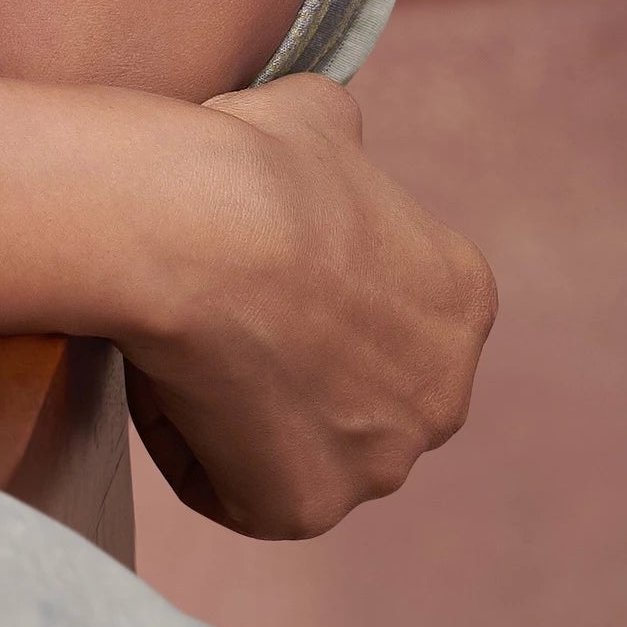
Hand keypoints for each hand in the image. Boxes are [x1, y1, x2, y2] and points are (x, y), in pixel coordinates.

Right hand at [115, 79, 495, 540]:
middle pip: (357, 396)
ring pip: (301, 448)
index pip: (384, 315)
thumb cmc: (251, 163)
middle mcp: (443, 396)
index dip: (309, 292)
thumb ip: (336, 142)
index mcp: (461, 300)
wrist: (198, 228)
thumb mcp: (316, 116)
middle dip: (292, 365)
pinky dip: (193, 446)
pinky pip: (238, 490)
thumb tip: (325, 137)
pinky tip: (165, 383)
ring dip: (244, 412)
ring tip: (184, 348)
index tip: (251, 266)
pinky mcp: (306, 509)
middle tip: (216, 314)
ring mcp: (380, 463)